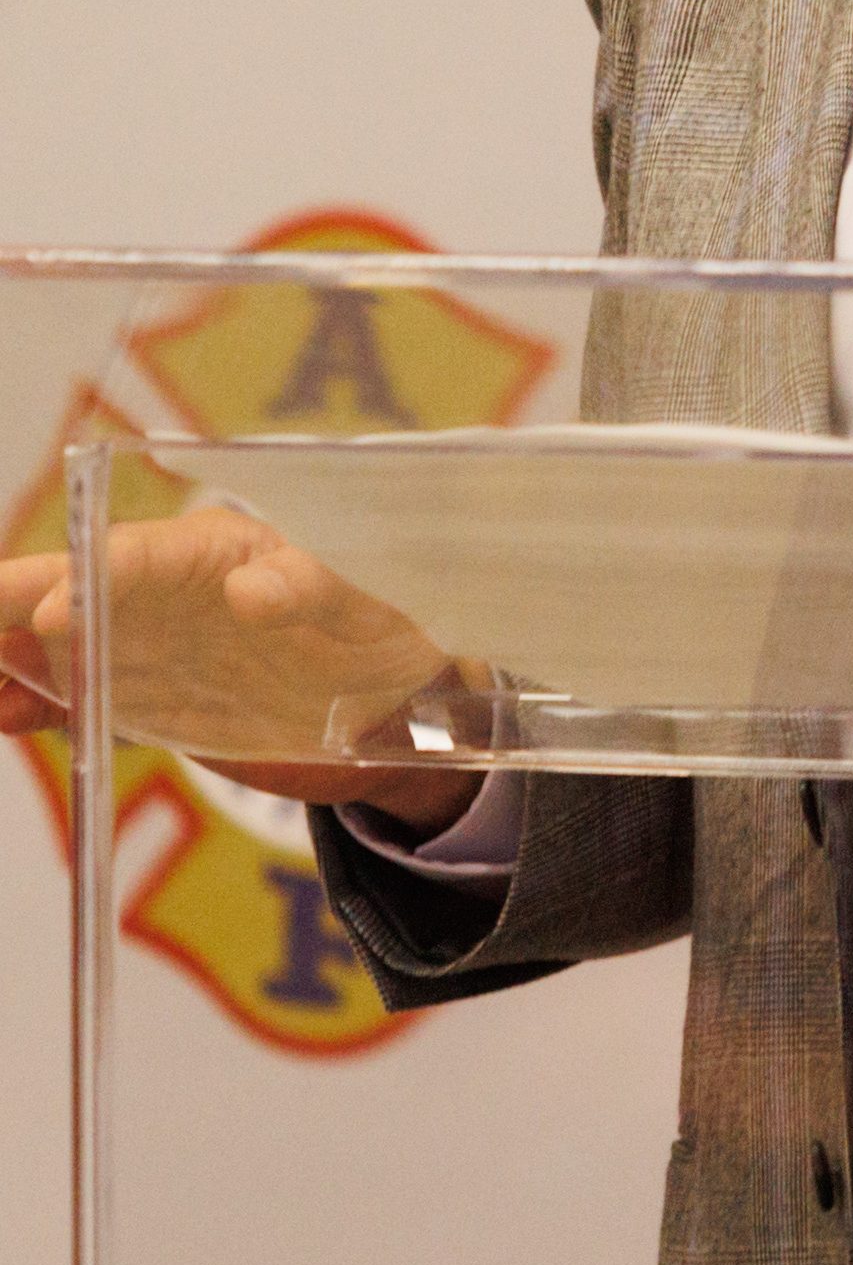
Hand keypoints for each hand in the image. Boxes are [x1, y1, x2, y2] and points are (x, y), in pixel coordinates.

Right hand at [0, 507, 483, 835]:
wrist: (400, 707)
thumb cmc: (393, 629)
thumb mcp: (372, 606)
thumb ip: (316, 589)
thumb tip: (250, 591)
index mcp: (225, 552)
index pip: (143, 557)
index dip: (91, 581)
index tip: (48, 614)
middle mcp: (176, 594)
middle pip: (84, 590)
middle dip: (21, 603)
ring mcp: (160, 650)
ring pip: (71, 646)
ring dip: (18, 657)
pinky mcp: (158, 705)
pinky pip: (89, 702)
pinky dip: (46, 707)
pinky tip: (7, 712)